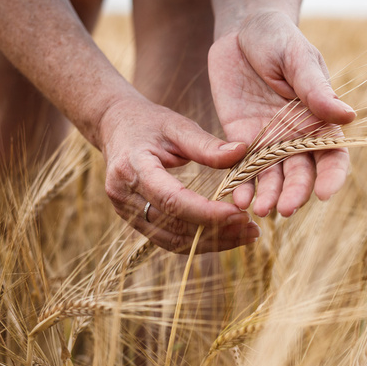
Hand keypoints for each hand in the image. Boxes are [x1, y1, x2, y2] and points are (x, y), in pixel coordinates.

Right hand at [99, 97, 260, 252]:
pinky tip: (226, 236)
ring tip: (246, 236)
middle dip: (216, 231)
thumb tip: (242, 152)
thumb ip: (207, 144)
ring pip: (172, 241)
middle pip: (174, 225)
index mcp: (133, 167)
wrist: (114, 127)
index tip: (240, 215)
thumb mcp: (177, 125)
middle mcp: (124, 195)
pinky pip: (168, 240)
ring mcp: (125, 212)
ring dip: (212, 242)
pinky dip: (198, 242)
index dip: (207, 213)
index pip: (172, 200)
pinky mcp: (134, 221)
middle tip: (252, 229)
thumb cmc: (148, 123)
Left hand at [208, 11, 355, 216]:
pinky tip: (236, 197)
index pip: (333, 156)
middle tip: (284, 209)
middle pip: (301, 174)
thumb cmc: (278, 38)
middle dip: (295, 193)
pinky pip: (242, 168)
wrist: (241, 30)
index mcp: (319, 120)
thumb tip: (348, 116)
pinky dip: (240, 184)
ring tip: (259, 209)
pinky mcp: (239, 140)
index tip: (325, 194)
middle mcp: (296, 137)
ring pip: (272, 177)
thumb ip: (316, 89)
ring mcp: (267, 141)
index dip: (332, 177)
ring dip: (268, 196)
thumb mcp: (298, 58)